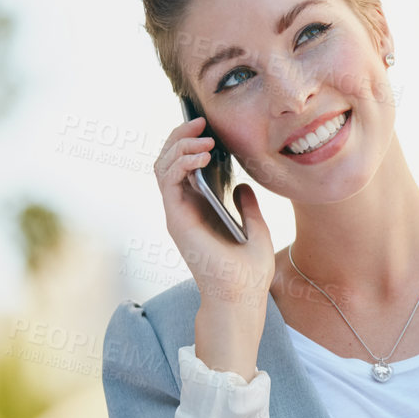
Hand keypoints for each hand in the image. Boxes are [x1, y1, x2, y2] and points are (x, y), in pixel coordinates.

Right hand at [154, 114, 276, 318]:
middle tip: (200, 121)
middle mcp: (184, 209)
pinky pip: (168, 181)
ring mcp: (177, 213)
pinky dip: (180, 162)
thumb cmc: (248, 272)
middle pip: (169, 161)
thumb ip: (247, 208)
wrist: (243, 296)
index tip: (208, 127)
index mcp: (201, 209)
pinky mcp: (176, 218)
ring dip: (179, 146)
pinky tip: (201, 154)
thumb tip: (242, 187)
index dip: (191, 143)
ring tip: (203, 137)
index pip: (184, 168)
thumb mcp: (256, 230)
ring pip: (163, 167)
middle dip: (180, 137)